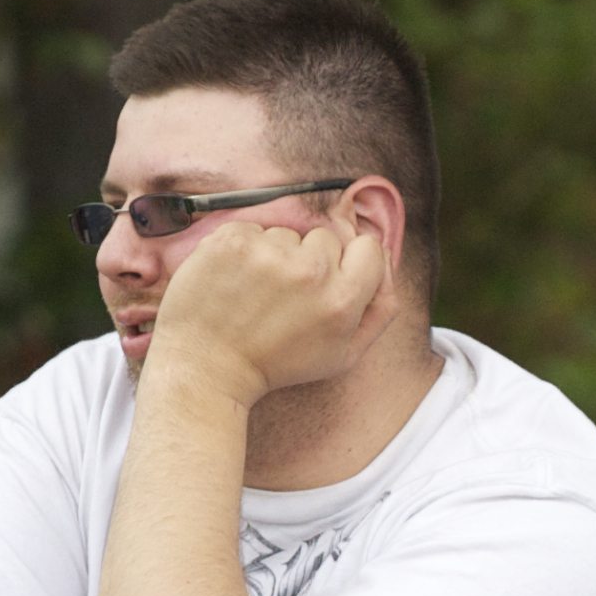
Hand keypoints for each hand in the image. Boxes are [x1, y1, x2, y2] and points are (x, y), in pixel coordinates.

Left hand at [148, 217, 393, 401]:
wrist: (207, 366)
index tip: (327, 285)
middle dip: (311, 262)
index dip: (350, 265)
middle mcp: (310, 272)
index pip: (370, 248)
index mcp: (342, 300)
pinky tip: (235, 282)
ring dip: (274, 257)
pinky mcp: (233, 240)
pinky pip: (254, 229)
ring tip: (255, 294)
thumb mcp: (343, 354)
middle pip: (327, 239)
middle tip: (285, 299)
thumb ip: (380, 309)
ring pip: (288, 234)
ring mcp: (269, 252)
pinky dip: (245, 250)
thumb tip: (388, 264)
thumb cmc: (278, 362)